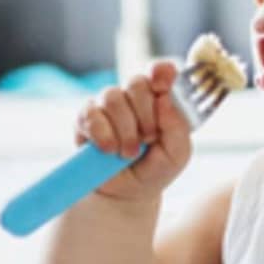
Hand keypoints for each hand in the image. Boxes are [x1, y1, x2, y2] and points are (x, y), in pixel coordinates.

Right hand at [78, 61, 189, 203]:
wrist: (126, 192)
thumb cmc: (155, 169)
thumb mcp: (178, 154)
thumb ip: (178, 127)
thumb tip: (164, 99)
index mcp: (159, 99)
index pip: (160, 71)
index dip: (161, 72)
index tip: (162, 85)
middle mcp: (132, 97)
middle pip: (137, 83)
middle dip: (145, 115)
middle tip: (148, 139)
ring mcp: (107, 105)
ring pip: (113, 98)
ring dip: (125, 130)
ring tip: (128, 153)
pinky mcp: (85, 118)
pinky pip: (92, 114)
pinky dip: (103, 135)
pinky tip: (108, 150)